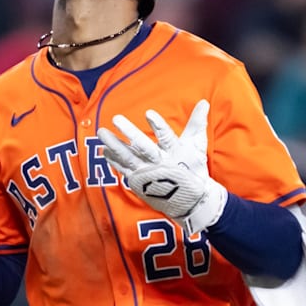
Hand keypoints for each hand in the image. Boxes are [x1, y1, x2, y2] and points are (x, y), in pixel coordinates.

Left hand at [97, 100, 226, 234]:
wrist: (190, 202)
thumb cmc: (193, 169)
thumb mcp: (197, 147)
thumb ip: (197, 124)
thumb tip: (204, 102)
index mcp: (175, 153)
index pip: (167, 137)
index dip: (158, 126)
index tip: (148, 113)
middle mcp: (160, 164)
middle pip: (143, 147)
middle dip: (130, 133)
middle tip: (116, 118)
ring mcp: (147, 175)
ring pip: (128, 158)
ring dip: (114, 145)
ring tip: (102, 132)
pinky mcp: (139, 183)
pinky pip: (124, 170)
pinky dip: (114, 161)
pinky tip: (104, 150)